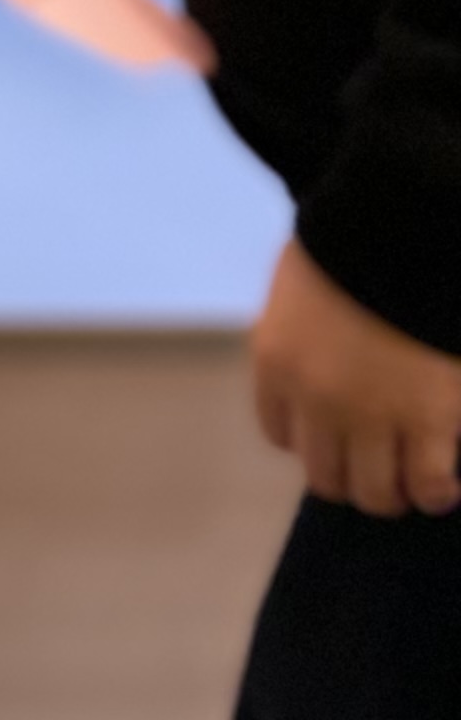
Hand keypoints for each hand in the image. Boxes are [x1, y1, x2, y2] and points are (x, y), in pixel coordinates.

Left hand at [251, 238, 460, 516]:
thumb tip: (320, 365)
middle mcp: (315, 399)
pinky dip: (437, 493)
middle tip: (379, 469)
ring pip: (375, 492)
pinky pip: (428, 485)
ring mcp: (372, 415)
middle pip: (325, 476)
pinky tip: (447, 484)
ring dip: (393, 493)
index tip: (336, 435)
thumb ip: (302, 331)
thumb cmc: (354, 242)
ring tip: (413, 481)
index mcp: (276, 363)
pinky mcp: (429, 420)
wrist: (403, 227)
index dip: (312, 440)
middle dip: (352, 477)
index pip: (281, 433)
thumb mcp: (302, 284)